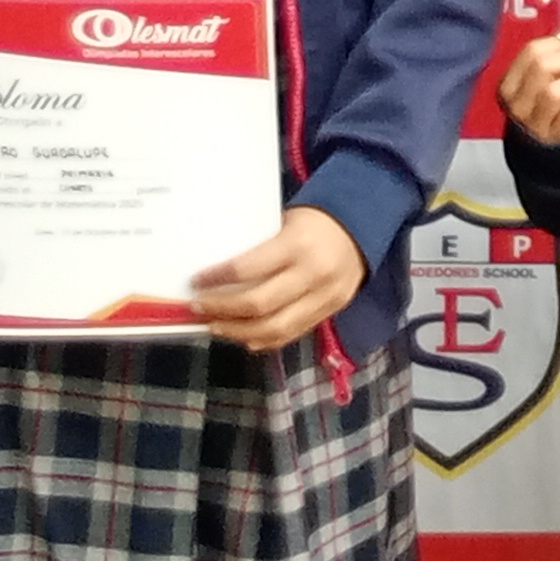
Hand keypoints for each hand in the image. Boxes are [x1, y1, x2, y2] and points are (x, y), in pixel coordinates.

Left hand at [191, 208, 368, 352]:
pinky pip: (292, 334)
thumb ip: (259, 250)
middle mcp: (313, 273)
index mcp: (298, 244)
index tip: (195, 281)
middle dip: (222, 310)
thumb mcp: (284, 224)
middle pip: (259, 305)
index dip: (216, 278)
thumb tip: (215, 276)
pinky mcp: (332, 310)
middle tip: (199, 307)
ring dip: (238, 332)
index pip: (248, 268)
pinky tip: (244, 337)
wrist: (364, 224)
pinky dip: (264, 340)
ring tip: (216, 326)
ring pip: (275, 328)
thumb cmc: (315, 221)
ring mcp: (325, 296)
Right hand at [497, 25, 559, 146]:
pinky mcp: (552, 135)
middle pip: (541, 68)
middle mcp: (517, 100)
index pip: (532, 52)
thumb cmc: (545, 103)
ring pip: (554, 91)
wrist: (540, 143)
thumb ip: (558, 57)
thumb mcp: (544, 80)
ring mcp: (532, 120)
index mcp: (511, 80)